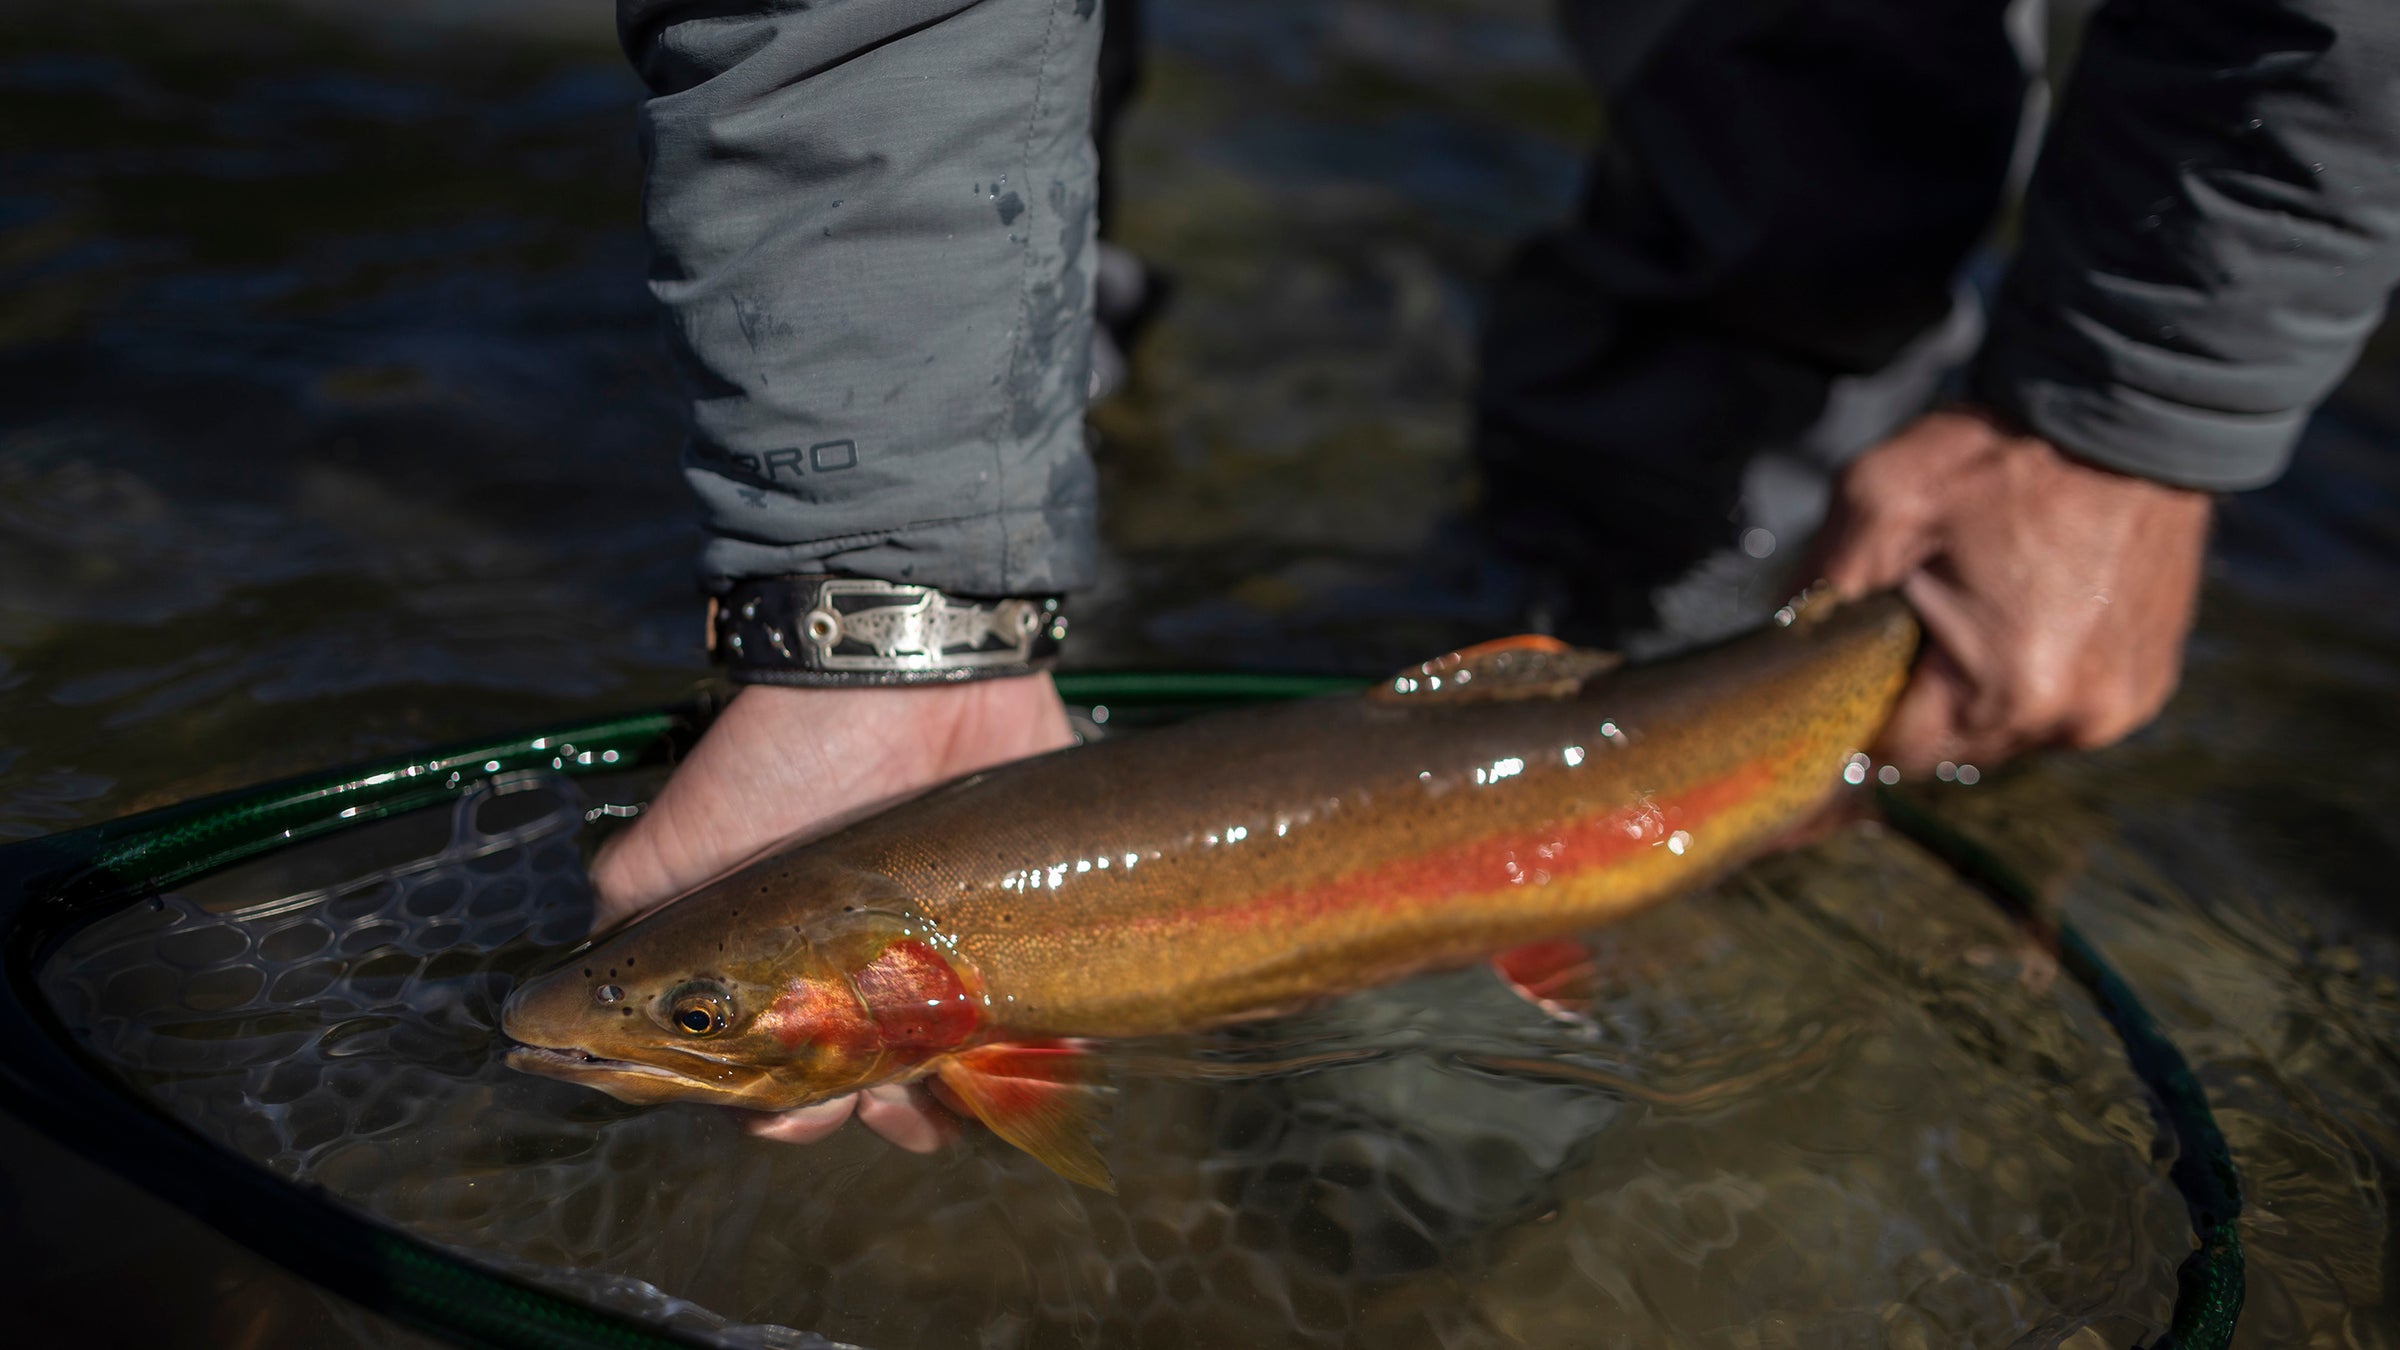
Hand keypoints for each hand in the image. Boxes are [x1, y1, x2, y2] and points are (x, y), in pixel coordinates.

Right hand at [589, 673, 1074, 1148]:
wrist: (906, 672)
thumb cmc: (783, 762)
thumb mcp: (676, 844)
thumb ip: (632, 916)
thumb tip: (555, 1015)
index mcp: (784, 966)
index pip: (780, 1079)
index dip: (783, 1113)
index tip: (794, 1113)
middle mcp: (866, 965)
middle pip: (875, 1086)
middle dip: (874, 1113)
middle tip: (877, 1095)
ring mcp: (950, 947)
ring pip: (961, 1069)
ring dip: (960, 1100)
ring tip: (955, 1088)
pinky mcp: (1029, 916)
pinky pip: (1050, 1011)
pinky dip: (1050, 1050)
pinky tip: (1044, 1060)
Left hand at [1810, 409, 2210, 775]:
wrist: (2130, 412)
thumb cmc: (2002, 454)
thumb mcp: (1878, 499)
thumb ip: (1819, 585)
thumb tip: (1778, 645)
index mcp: (2009, 689)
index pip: (1896, 751)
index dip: (1856, 712)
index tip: (1842, 665)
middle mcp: (2075, 719)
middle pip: (1952, 746)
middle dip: (1917, 695)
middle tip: (1907, 617)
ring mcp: (2121, 705)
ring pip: (2006, 730)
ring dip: (1975, 686)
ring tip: (1972, 603)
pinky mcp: (2149, 681)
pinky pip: (2061, 703)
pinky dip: (2030, 672)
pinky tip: (2023, 609)